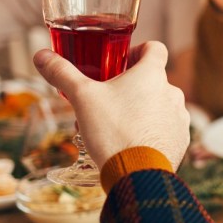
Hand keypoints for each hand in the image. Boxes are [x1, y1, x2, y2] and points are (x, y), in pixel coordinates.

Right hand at [32, 41, 190, 169]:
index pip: (156, 48)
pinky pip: (167, 128)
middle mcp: (173, 93)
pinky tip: (134, 141)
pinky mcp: (181, 140)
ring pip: (161, 105)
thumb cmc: (112, 130)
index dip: (139, 51)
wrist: (138, 174)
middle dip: (133, 87)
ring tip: (119, 124)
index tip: (122, 62)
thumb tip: (41, 56)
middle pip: (154, 80)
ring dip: (144, 109)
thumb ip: (62, 73)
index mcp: (152, 75)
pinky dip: (153, 130)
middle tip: (110, 99)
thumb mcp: (82, 98)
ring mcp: (180, 117)